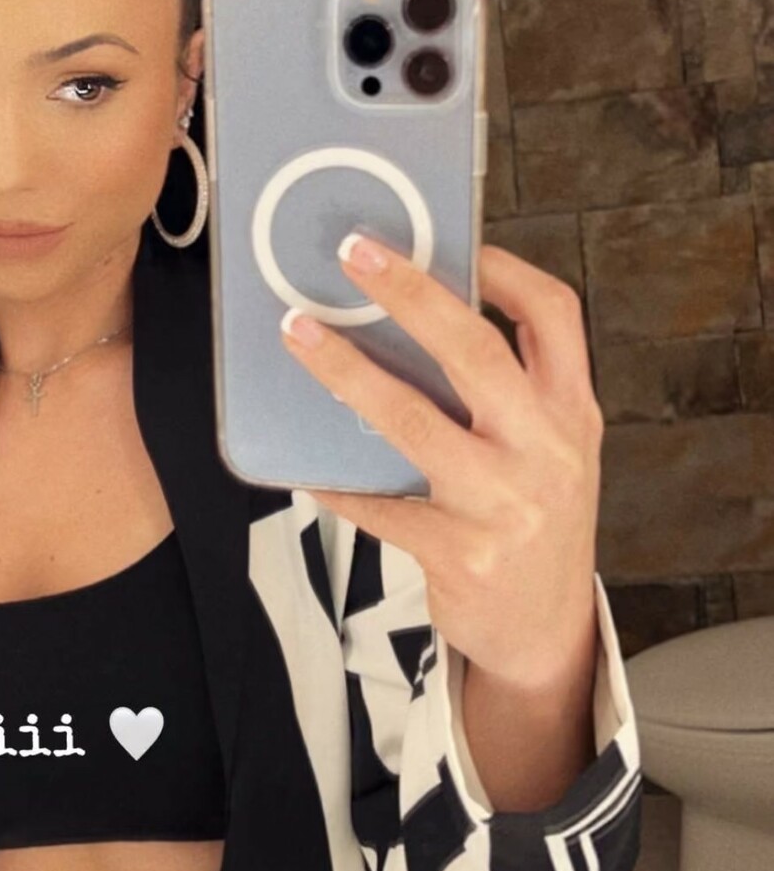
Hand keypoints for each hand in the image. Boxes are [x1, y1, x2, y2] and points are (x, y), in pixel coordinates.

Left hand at [280, 236, 603, 693]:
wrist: (547, 631)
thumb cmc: (536, 523)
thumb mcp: (553, 449)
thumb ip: (514, 390)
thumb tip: (423, 313)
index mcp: (571, 413)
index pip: (554, 316)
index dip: (504, 269)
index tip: (454, 240)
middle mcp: (545, 450)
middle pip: (476, 351)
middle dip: (412, 294)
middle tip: (355, 253)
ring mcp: (504, 504)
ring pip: (414, 419)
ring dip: (347, 370)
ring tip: (299, 332)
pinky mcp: (460, 553)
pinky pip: (381, 503)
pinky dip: (336, 479)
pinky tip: (302, 461)